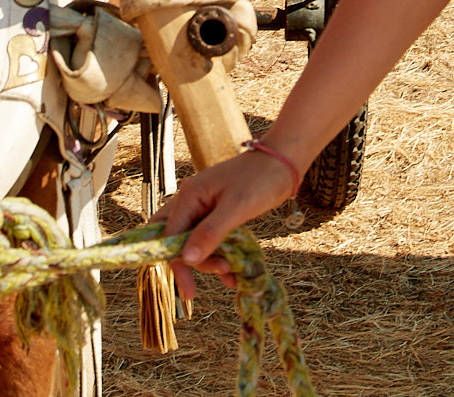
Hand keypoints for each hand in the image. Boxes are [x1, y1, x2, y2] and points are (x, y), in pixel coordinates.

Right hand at [155, 147, 299, 301]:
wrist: (283, 162)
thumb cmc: (260, 179)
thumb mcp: (237, 208)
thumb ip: (211, 233)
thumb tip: (186, 259)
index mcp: (189, 196)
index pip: (170, 237)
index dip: (179, 265)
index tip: (190, 292)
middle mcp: (191, 201)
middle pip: (174, 239)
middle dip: (190, 263)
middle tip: (217, 274)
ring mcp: (203, 207)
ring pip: (193, 242)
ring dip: (209, 261)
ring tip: (233, 272)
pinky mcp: (217, 214)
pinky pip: (209, 240)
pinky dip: (219, 256)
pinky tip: (234, 271)